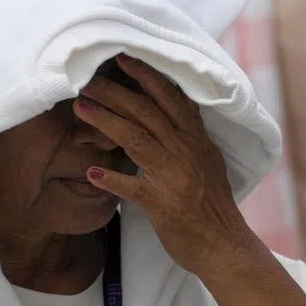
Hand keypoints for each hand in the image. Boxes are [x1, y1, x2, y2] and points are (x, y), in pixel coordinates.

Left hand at [75, 55, 250, 276]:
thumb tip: (177, 105)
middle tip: (87, 78)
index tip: (123, 59)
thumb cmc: (213, 204)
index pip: (170, 98)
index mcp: (196, 139)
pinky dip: (112, 180)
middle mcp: (186, 151)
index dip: (146, 76)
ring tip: (80, 107)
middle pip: (146, 112)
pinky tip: (91, 172)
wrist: (225, 246)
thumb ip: (190, 132)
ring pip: (136, 139)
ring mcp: (175, 177)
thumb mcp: (208, 159)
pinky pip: (134, 188)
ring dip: (105, 121)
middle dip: (114, 92)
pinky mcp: (164, 205)